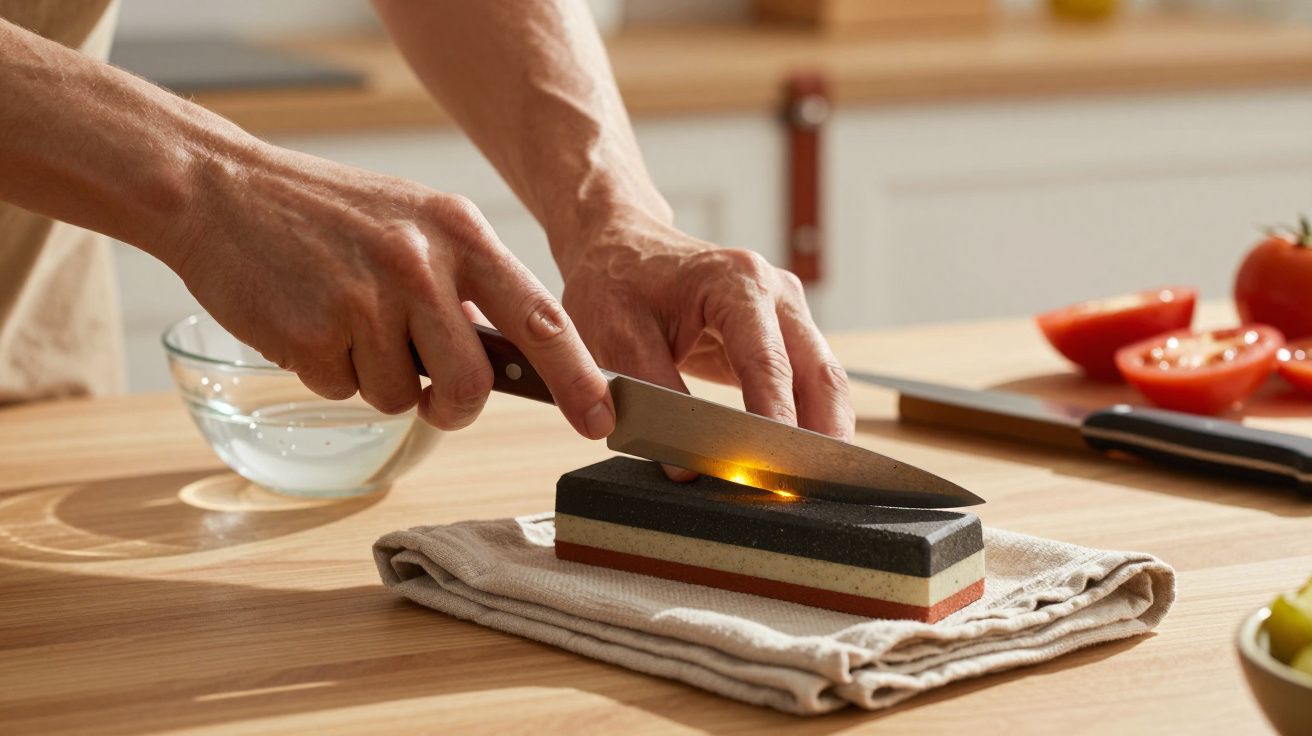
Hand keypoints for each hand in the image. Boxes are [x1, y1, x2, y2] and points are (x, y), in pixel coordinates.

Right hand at [162, 142, 614, 437]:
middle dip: (453, 406)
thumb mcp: (412, 221)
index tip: (600, 419)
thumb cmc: (324, 213)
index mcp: (458, 232)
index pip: (540, 316)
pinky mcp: (312, 330)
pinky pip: (342, 391)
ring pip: (400, 396)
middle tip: (428, 392)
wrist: (220, 189)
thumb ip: (463, 282)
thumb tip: (510, 361)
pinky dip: (326, 372)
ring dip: (374, 378)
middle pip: (471, 383)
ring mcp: (365, 298)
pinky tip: (306, 320)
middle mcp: (420, 262)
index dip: (577, 375)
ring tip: (342, 319)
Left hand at [558, 211, 854, 475]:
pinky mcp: (784, 333)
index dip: (776, 417)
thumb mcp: (617, 337)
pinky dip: (810, 419)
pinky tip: (798, 460)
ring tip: (812, 484)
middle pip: (818, 371)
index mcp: (736, 282)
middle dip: (821, 433)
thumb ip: (653, 397)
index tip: (778, 466)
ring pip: (823, 379)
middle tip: (812, 489)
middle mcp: (775, 292)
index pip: (768, 360)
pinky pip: (809, 381)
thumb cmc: (618, 284)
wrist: (624, 246)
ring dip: (824, 432)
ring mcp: (787, 311)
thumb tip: (685, 464)